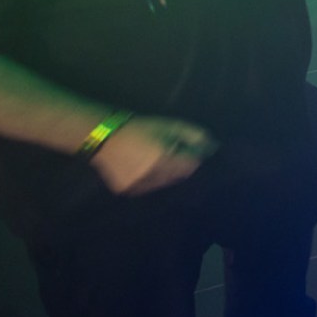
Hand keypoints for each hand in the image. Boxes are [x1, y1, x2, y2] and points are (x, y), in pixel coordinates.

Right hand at [88, 115, 218, 195]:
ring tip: (154, 158)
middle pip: (178, 175)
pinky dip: (151, 179)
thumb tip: (212, 146)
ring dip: (166, 173)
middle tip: (170, 152)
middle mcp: (152, 175)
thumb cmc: (140, 128)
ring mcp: (139, 185)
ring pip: (163, 183)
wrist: (104, 137)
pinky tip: (142, 166)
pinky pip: (148, 187)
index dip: (193, 157)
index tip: (190, 150)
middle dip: (180, 165)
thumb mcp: (169, 126)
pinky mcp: (128, 190)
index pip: (191, 165)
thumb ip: (193, 136)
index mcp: (163, 158)